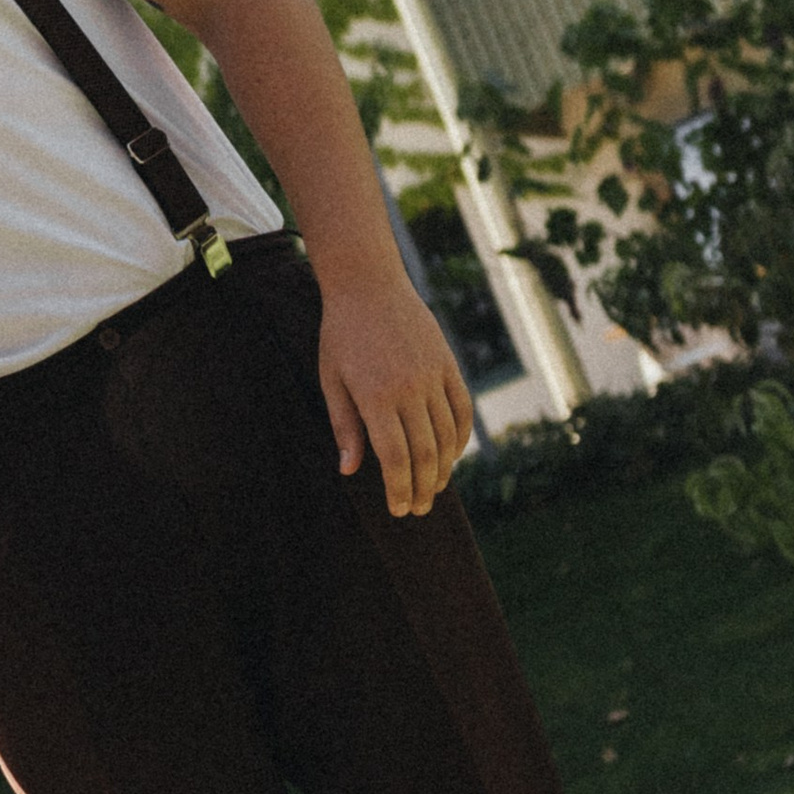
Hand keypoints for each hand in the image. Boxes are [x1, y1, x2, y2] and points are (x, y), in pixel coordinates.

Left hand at [316, 255, 473, 518]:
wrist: (368, 284)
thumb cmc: (341, 334)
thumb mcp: (331, 380)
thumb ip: (344, 426)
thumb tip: (349, 470)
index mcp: (375, 396)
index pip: (394, 457)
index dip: (399, 488)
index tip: (399, 509)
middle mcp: (409, 388)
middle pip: (425, 453)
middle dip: (422, 487)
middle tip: (418, 509)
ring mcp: (432, 375)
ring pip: (448, 435)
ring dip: (443, 469)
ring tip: (434, 488)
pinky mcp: (448, 364)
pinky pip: (462, 409)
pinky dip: (461, 438)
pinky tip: (452, 456)